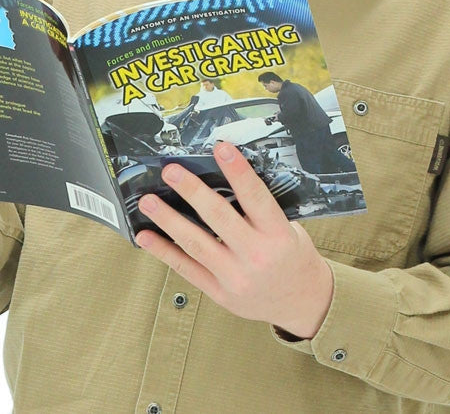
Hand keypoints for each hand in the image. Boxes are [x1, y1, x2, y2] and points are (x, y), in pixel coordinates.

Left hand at [135, 142, 333, 338]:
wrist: (303, 303)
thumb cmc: (293, 256)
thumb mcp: (289, 229)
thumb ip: (260, 211)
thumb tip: (223, 179)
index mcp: (278, 235)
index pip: (256, 197)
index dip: (238, 171)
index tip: (221, 148)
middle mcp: (256, 256)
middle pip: (219, 218)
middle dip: (192, 191)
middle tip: (171, 171)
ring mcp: (235, 277)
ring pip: (196, 244)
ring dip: (169, 220)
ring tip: (148, 201)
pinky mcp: (220, 293)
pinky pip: (187, 269)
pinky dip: (164, 251)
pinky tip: (146, 236)